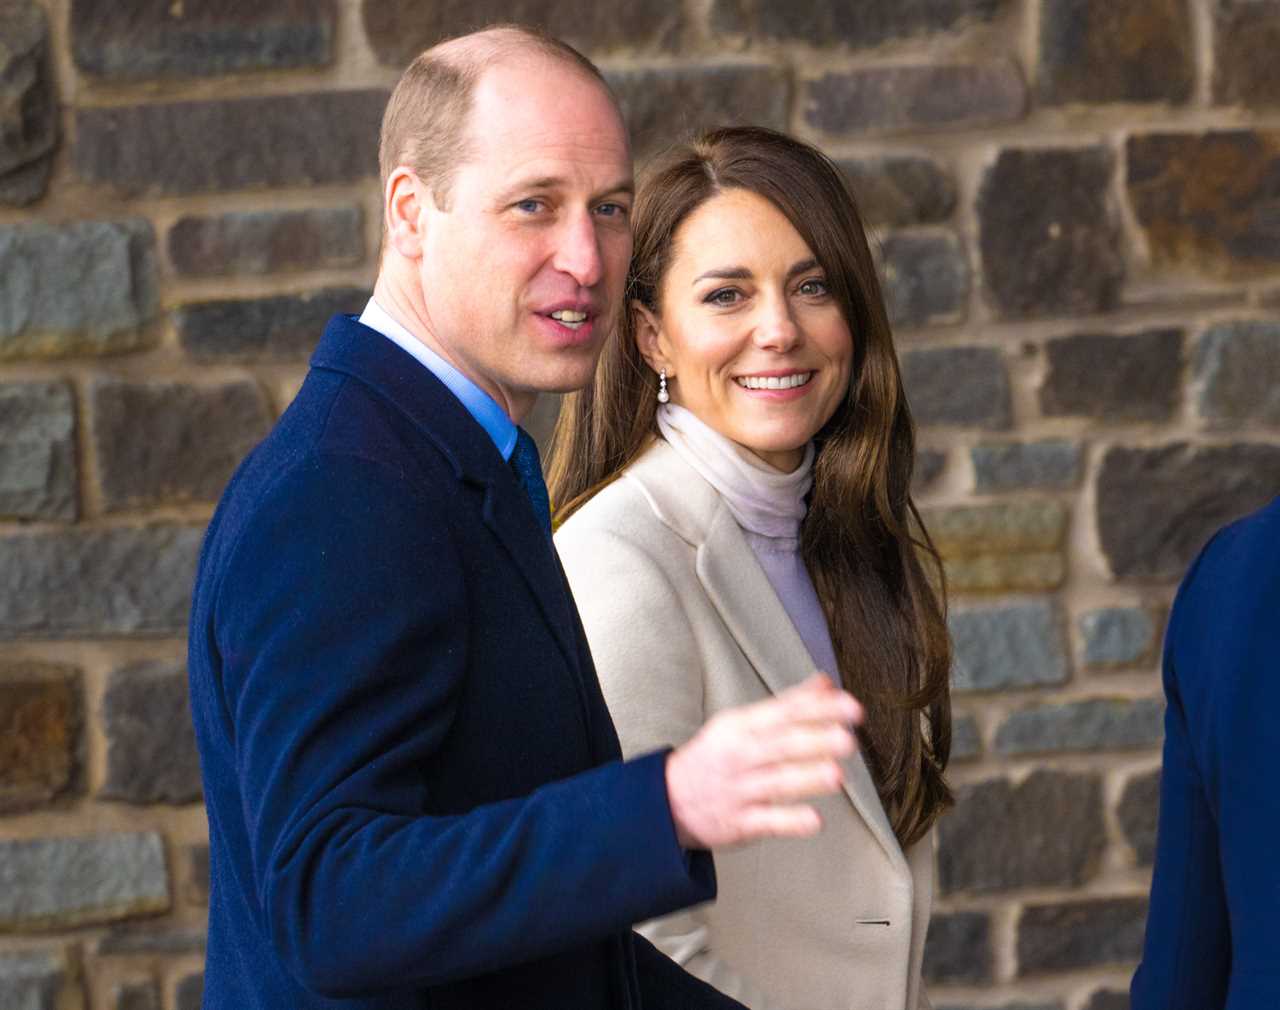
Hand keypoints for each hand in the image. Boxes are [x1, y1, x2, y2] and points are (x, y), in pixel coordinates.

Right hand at [664, 674, 861, 849]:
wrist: (668, 799)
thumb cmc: (717, 756)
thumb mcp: (742, 723)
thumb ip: (787, 704)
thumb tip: (825, 683)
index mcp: (742, 725)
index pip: (784, 712)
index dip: (819, 709)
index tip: (853, 707)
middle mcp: (740, 755)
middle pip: (780, 745)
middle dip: (815, 741)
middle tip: (848, 739)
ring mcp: (739, 790)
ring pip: (775, 782)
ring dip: (806, 779)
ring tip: (837, 776)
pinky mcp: (738, 823)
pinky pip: (765, 821)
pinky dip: (789, 821)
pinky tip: (814, 820)